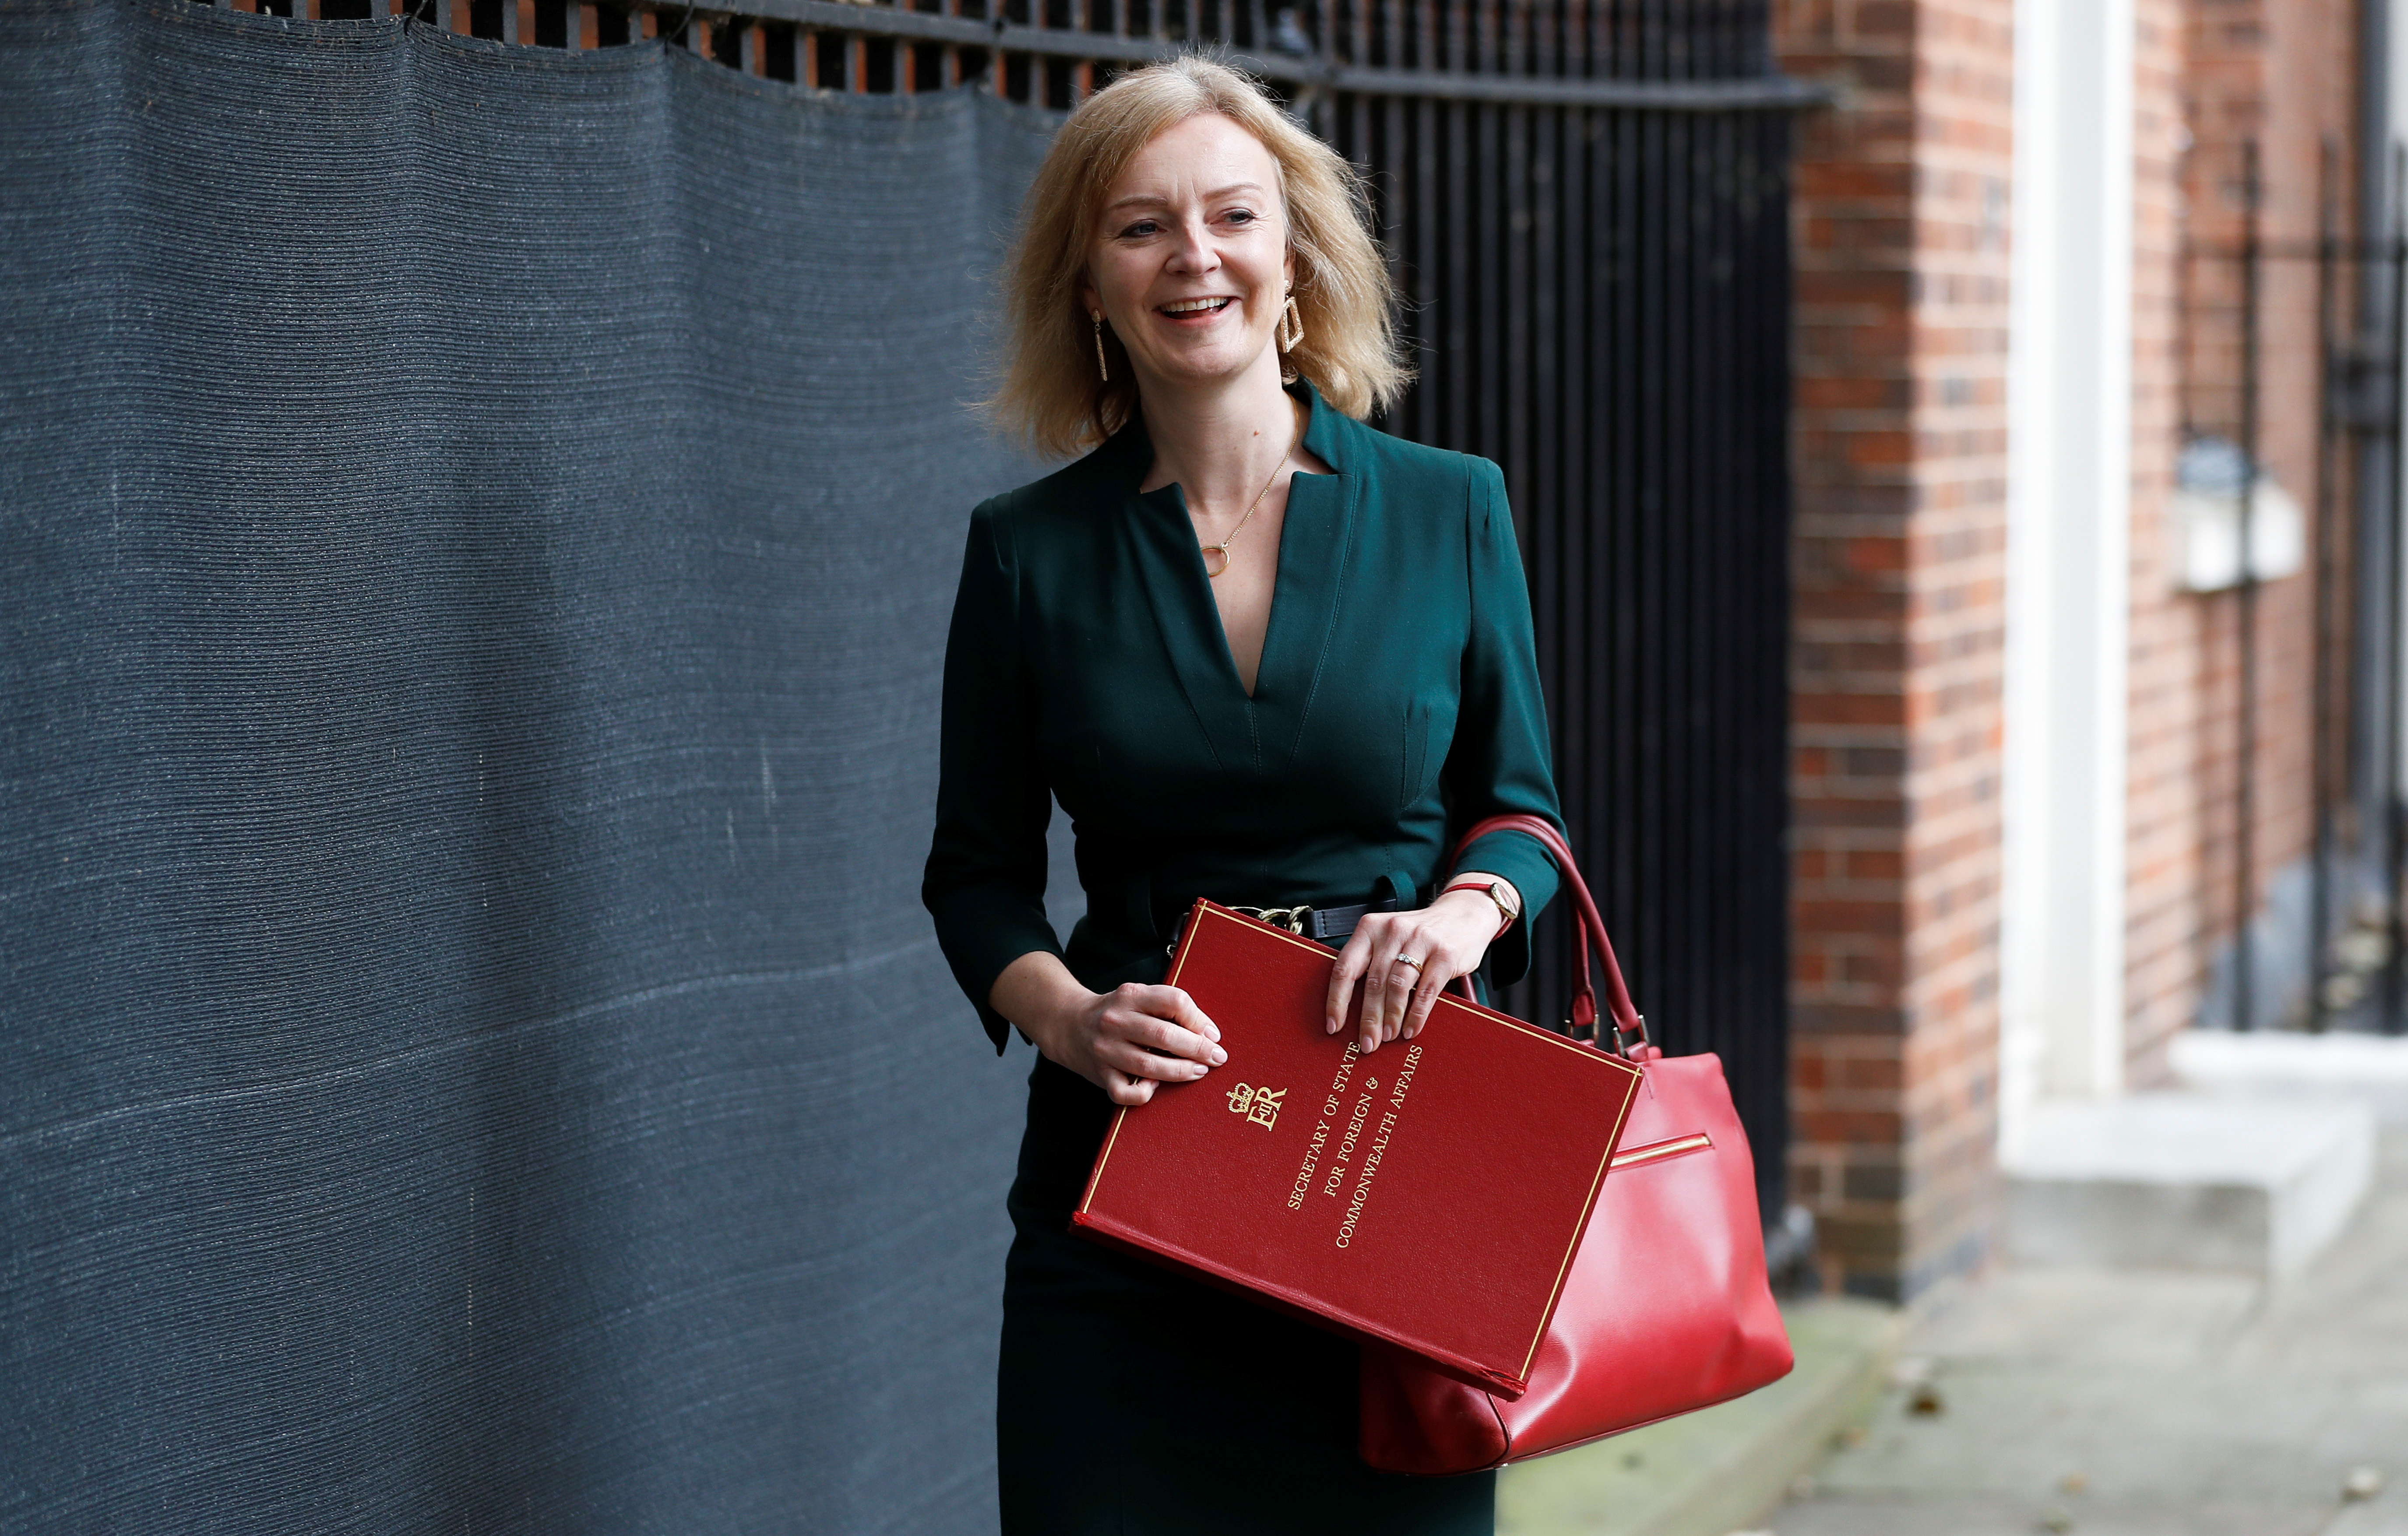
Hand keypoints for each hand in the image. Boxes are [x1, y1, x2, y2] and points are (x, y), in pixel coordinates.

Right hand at [992, 953, 1225, 1106]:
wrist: (1068, 1024)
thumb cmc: (1116, 1012)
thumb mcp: (1138, 996)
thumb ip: (1168, 1007)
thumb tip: (1208, 1032)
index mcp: (1130, 995)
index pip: (1172, 1001)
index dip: (1198, 1018)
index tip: (1212, 1033)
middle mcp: (1115, 1021)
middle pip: (1164, 1035)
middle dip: (1197, 1049)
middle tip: (1217, 1057)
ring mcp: (1105, 1049)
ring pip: (1148, 1065)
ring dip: (1180, 1071)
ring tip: (1199, 1071)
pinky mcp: (1100, 1074)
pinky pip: (1124, 1092)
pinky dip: (1144, 1093)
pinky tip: (1155, 1086)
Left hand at [1323, 884, 1511, 1052]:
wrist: (1464, 913)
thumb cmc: (1418, 935)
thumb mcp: (1389, 939)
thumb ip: (1372, 963)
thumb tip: (1352, 1011)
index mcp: (1370, 928)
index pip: (1345, 968)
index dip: (1337, 1001)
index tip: (1333, 1027)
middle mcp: (1392, 931)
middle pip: (1373, 982)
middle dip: (1368, 1018)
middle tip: (1367, 1044)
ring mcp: (1419, 940)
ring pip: (1398, 986)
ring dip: (1391, 1017)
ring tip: (1387, 1037)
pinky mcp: (1444, 953)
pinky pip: (1426, 990)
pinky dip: (1416, 1014)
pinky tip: (1411, 1030)